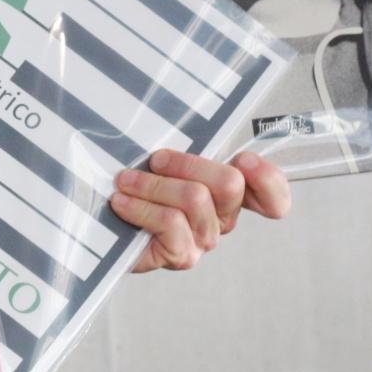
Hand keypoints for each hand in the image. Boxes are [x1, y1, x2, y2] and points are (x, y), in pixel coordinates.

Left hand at [111, 149, 290, 271]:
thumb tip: (181, 116)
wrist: (98, 224)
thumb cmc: (130, 183)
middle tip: (155, 161)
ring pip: (194, 198)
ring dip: (151, 184)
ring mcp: (204, 238)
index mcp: (226, 192)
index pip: (273, 194)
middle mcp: (221, 217)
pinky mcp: (182, 255)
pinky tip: (121, 203)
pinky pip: (171, 222)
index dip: (267, 178)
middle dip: (186, 163)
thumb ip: (181, 145)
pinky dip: (140, 207)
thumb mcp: (157, 158)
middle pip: (230, 183)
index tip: (244, 159)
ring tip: (125, 182)